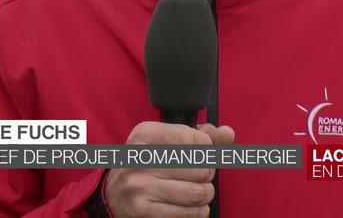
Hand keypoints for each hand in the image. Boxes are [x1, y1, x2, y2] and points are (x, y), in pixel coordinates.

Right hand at [104, 121, 234, 217]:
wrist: (114, 195)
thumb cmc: (150, 165)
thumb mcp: (167, 142)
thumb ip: (201, 135)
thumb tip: (228, 133)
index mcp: (144, 134)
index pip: (193, 138)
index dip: (207, 149)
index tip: (203, 154)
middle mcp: (139, 158)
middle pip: (199, 167)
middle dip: (208, 173)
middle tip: (201, 175)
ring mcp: (139, 186)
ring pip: (197, 192)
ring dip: (206, 194)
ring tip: (200, 191)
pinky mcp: (143, 210)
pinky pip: (189, 213)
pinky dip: (199, 211)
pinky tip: (192, 206)